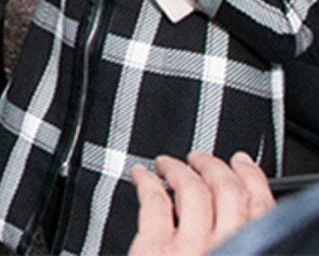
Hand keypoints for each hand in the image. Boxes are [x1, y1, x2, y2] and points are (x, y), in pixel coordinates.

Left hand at [129, 151, 274, 255]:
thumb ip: (238, 241)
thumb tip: (234, 214)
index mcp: (250, 250)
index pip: (262, 208)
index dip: (252, 179)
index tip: (243, 164)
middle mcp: (228, 248)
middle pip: (228, 192)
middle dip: (214, 167)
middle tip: (200, 158)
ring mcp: (191, 248)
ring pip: (193, 191)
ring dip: (180, 169)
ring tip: (166, 163)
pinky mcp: (155, 248)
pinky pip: (154, 202)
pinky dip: (146, 182)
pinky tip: (140, 174)